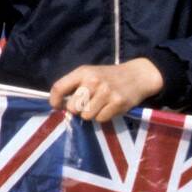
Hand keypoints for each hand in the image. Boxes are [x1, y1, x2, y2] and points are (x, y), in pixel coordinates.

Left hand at [49, 57, 163, 121]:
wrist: (137, 75)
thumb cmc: (109, 77)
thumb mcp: (90, 73)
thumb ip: (74, 85)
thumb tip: (59, 104)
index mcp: (83, 72)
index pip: (59, 87)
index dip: (55, 101)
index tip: (57, 106)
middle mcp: (93, 81)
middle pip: (72, 108)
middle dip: (77, 110)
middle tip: (86, 105)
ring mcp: (106, 92)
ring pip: (86, 116)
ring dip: (91, 114)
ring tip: (100, 105)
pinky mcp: (117, 103)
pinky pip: (101, 119)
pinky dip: (103, 116)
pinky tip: (109, 107)